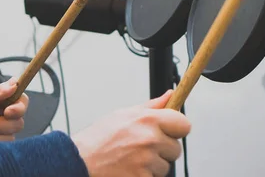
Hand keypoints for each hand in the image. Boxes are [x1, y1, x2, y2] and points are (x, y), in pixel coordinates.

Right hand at [73, 90, 190, 176]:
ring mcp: (147, 161)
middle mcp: (150, 139)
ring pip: (165, 165)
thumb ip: (152, 106)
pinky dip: (144, 175)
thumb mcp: (125, 114)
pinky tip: (129, 168)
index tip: (170, 131)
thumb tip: (170, 95)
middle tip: (143, 147)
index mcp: (148, 119)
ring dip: (153, 164)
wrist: (80, 161)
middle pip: (176, 148)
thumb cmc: (100, 137)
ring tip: (132, 158)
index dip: (177, 128)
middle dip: (163, 149)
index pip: (184, 124)